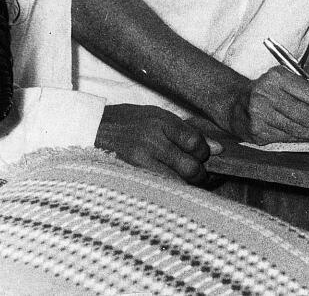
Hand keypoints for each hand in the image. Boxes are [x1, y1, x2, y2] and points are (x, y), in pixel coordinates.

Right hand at [95, 103, 212, 183]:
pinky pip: (157, 190)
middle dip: (201, 175)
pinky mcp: (128, 177)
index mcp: (160, 122)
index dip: (204, 152)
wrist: (90, 129)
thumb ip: (187, 131)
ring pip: (175, 183)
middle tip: (201, 175)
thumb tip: (218, 149)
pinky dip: (168, 191)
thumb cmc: (129, 121)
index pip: (194, 142)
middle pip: (189, 167)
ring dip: (186, 186)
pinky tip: (170, 188)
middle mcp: (150, 141)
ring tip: (187, 183)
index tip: (204, 155)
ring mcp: (138, 162)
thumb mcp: (158, 116)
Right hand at [225, 66, 308, 143]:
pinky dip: (302, 139)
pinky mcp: (256, 131)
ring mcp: (259, 114)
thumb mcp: (286, 81)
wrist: (234, 103)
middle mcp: (266, 93)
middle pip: (305, 113)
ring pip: (297, 128)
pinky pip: (286, 137)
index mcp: (277, 76)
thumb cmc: (268, 90)